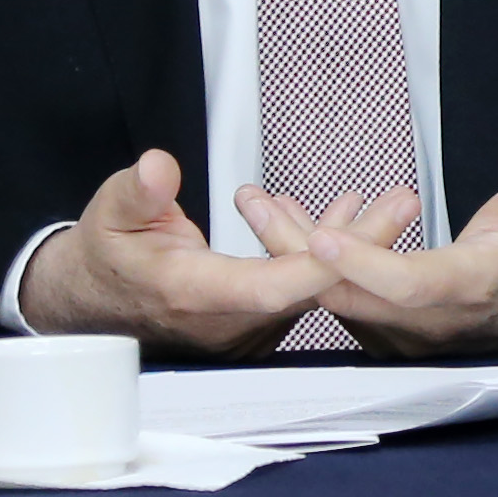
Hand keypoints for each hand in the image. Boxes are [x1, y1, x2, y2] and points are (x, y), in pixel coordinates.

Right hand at [15, 149, 399, 354]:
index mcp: (195, 294)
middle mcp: (228, 322)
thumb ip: (138, 192)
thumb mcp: (111, 211)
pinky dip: (327, 254)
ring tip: (394, 201)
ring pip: (310, 289)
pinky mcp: (254, 322)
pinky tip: (349, 213)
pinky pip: (301, 289)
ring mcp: (244, 328)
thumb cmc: (107, 250)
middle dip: (360, 245)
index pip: (269, 287)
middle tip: (401, 201)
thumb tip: (157, 169)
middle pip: (306, 287)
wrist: (96, 296)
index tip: (355, 235)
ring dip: (352, 246)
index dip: (315, 265)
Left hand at [241, 134, 497, 359]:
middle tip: (259, 204)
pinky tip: (288, 224)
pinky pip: (336, 301)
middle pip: (353, 294)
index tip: (325, 239)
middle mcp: (428, 321)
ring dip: (294, 253)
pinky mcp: (384, 332)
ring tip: (260, 204)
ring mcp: (402, 332)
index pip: (411, 285)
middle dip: (300, 251)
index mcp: (467, 288)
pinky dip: (308, 265)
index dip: (366, 265)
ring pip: (334, 298)